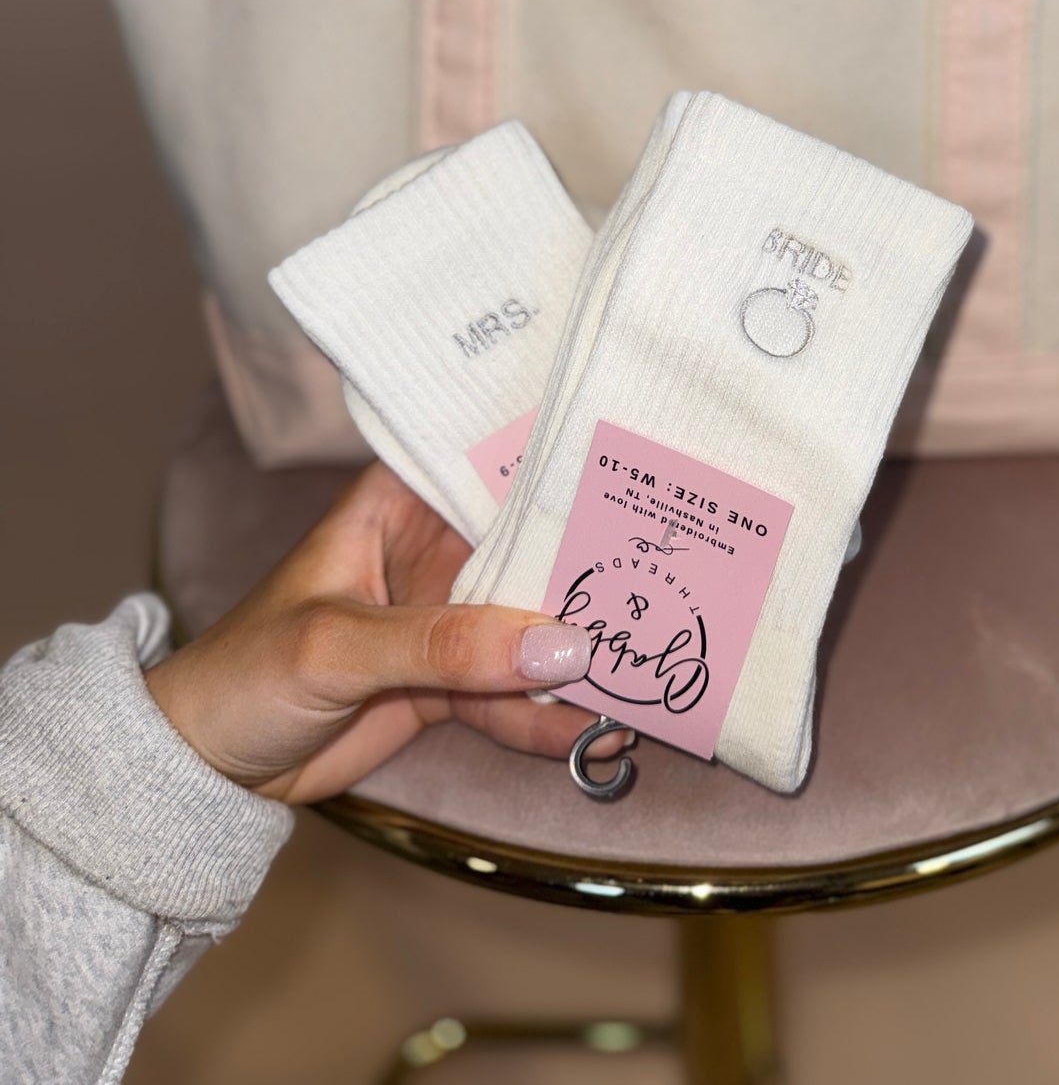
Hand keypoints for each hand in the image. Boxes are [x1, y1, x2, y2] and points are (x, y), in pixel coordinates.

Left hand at [144, 461, 622, 803]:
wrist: (204, 771)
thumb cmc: (245, 674)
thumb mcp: (340, 646)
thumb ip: (445, 644)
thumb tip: (559, 645)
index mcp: (400, 502)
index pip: (493, 465)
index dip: (563, 465)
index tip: (637, 472)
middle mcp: (434, 550)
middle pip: (533, 548)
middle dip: (595, 568)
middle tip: (677, 581)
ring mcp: (448, 620)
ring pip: (534, 627)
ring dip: (585, 653)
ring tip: (652, 670)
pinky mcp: (452, 684)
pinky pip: (517, 696)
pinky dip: (556, 717)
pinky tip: (604, 730)